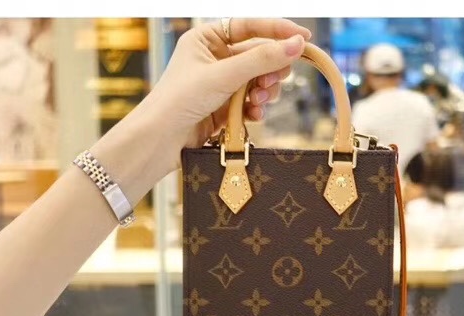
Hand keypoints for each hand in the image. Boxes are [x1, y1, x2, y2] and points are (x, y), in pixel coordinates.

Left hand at [90, 19, 310, 201]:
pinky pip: (252, 101)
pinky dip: (257, 107)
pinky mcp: (224, 107)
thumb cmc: (180, 100)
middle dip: (270, 69)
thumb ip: (262, 59)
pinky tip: (253, 115)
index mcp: (206, 39)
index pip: (250, 26)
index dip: (278, 30)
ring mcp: (220, 83)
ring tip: (258, 100)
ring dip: (265, 91)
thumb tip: (297, 44)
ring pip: (259, 80)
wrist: (159, 141)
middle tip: (273, 80)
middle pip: (259, 55)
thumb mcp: (224, 75)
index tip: (304, 38)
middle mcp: (214, 58)